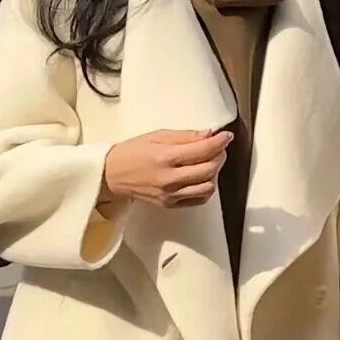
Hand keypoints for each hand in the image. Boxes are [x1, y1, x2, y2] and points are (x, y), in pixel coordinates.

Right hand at [101, 129, 233, 207]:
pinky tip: (201, 178)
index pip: (203, 150)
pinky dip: (206, 188)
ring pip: (208, 187)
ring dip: (215, 174)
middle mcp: (169, 179)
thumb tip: (209, 134)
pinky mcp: (170, 205)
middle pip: (209, 170)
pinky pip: (198, 199)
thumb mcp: (157, 135)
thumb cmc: (133, 152)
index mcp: (165, 157)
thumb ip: (185, 136)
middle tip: (218, 148)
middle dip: (220, 156)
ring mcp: (170, 194)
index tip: (226, 136)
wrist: (112, 174)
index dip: (220, 142)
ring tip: (209, 163)